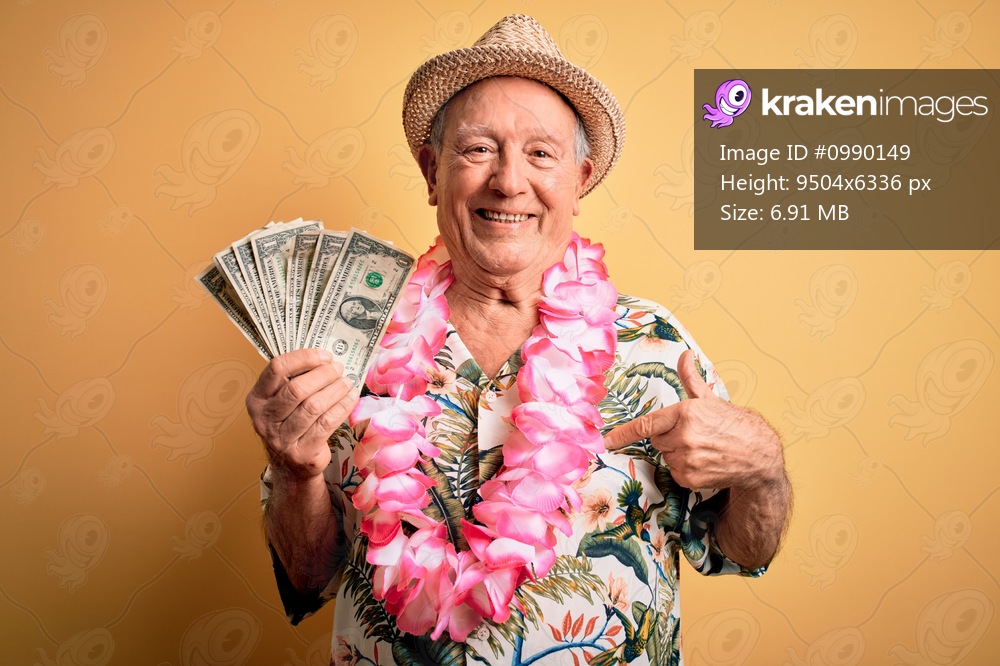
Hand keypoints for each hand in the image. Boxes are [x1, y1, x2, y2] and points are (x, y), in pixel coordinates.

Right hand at [246, 348, 359, 480]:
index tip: (325, 355)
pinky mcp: (302, 452)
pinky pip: (326, 423)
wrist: (291, 466)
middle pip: (296, 389)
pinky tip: (351, 398)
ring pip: (313, 406)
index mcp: (257, 399)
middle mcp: (264, 419)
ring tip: (347, 382)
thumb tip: (327, 359)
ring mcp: (281, 438)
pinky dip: (342, 407)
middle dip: (323, 375)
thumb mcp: (282, 402)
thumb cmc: (290, 424)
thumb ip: (295, 380)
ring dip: (335, 390)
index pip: (276, 369)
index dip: (304, 358)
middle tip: (339, 369)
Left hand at [604, 350, 783, 491]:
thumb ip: (691, 378)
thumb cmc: (735, 424)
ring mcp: (687, 460)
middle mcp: (684, 437)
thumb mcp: (711, 398)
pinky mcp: (690, 478)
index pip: (646, 424)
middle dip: (669, 436)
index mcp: (685, 413)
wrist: (759, 454)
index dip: (623, 433)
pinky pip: (675, 472)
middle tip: (694, 434)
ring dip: (677, 453)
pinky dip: (685, 469)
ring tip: (702, 448)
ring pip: (666, 456)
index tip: (605, 440)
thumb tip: (685, 355)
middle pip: (657, 439)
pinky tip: (704, 461)